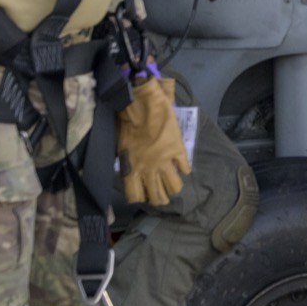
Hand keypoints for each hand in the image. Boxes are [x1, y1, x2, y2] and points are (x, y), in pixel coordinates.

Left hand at [116, 75, 189, 206]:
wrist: (141, 106)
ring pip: (174, 185)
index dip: (140, 198)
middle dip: (160, 199)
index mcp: (131, 168)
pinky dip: (184, 169)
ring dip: (174, 187)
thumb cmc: (126, 124)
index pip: (135, 195)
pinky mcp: (177, 150)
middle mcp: (148, 169)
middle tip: (162, 198)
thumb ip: (128, 162)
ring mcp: (165, 161)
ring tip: (174, 186)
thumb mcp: (121, 147)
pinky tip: (182, 168)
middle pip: (157, 195)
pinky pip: (184, 167)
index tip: (143, 195)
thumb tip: (133, 170)